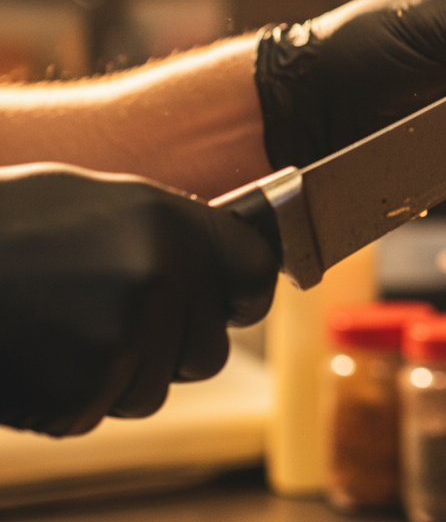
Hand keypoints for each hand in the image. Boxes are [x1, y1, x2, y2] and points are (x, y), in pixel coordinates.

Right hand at [0, 164, 277, 435]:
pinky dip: (69, 399)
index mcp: (174, 220)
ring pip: (155, 388)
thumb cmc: (10, 224)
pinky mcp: (87, 388)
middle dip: (171, 348)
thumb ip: (167, 229)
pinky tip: (36, 357)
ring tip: (61, 332)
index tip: (231, 307)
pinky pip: (99, 411)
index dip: (244, 296)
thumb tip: (220, 258)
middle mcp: (165, 275)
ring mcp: (129, 334)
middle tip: (113, 323)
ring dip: (118, 376)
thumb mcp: (100, 200)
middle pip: (209, 348)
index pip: (257, 270)